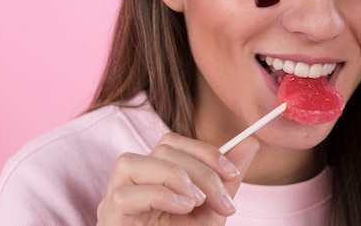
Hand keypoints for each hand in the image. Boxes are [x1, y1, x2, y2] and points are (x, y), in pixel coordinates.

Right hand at [96, 133, 258, 225]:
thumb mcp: (210, 212)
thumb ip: (226, 181)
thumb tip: (250, 144)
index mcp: (151, 176)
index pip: (171, 143)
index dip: (204, 151)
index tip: (233, 174)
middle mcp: (130, 182)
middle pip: (160, 150)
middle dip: (201, 171)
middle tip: (225, 201)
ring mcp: (114, 198)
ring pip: (134, 163)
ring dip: (175, 177)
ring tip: (197, 203)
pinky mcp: (111, 217)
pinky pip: (127, 194)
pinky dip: (161, 196)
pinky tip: (183, 209)